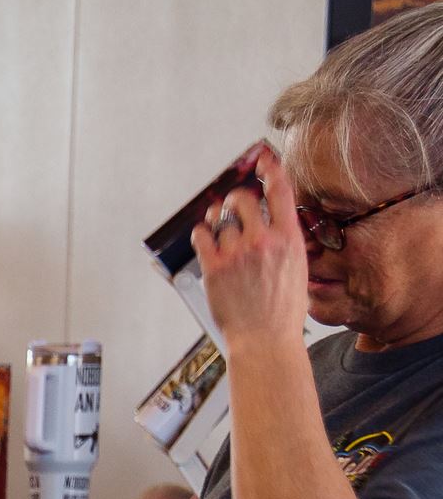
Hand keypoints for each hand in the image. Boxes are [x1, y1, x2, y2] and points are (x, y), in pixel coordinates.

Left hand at [192, 147, 310, 354]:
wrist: (265, 338)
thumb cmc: (282, 309)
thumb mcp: (297, 268)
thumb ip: (283, 242)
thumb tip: (269, 224)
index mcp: (289, 238)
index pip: (281, 192)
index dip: (271, 170)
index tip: (264, 159)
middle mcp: (264, 240)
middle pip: (243, 200)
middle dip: (236, 200)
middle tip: (233, 207)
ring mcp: (238, 253)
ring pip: (221, 220)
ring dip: (218, 221)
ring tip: (219, 231)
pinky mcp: (215, 267)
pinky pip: (201, 236)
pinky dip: (201, 233)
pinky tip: (204, 236)